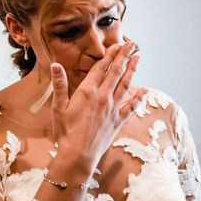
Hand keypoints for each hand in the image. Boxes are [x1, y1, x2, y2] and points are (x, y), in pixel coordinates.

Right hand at [50, 41, 145, 174]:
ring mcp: (113, 109)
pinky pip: (131, 106)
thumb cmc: (65, 131)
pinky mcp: (118, 120)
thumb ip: (59, 84)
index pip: (100, 68)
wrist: (78, 155)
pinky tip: (145, 90)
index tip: (117, 45)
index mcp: (87, 91)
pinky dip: (139, 97)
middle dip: (124, 57)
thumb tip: (55, 65)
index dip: (109, 55)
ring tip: (138, 58)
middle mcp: (103, 97)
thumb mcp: (58, 107)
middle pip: (116, 72)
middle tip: (132, 44)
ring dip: (132, 70)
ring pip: (126, 85)